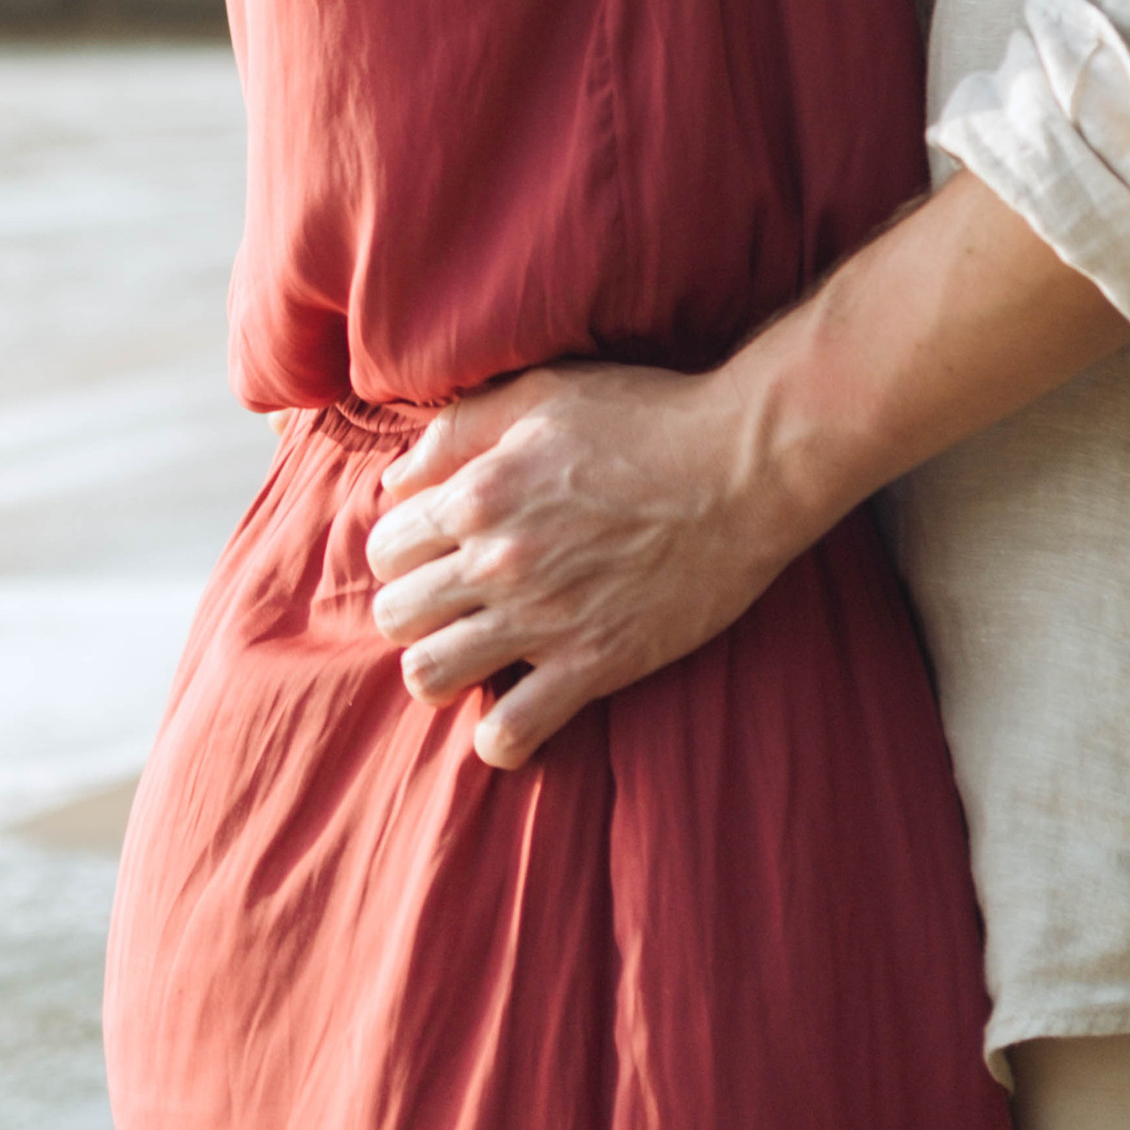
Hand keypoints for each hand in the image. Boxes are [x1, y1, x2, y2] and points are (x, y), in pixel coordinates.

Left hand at [362, 360, 805, 770]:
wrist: (744, 469)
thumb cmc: (647, 419)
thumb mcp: (541, 393)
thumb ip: (458, 430)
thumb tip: (395, 481)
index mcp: (479, 493)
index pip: (384, 548)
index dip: (401, 553)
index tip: (433, 555)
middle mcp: (498, 560)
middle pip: (395, 616)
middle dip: (411, 612)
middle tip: (449, 606)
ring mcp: (544, 618)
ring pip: (430, 675)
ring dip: (438, 672)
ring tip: (470, 658)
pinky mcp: (595, 664)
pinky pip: (512, 731)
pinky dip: (499, 737)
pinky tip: (514, 713)